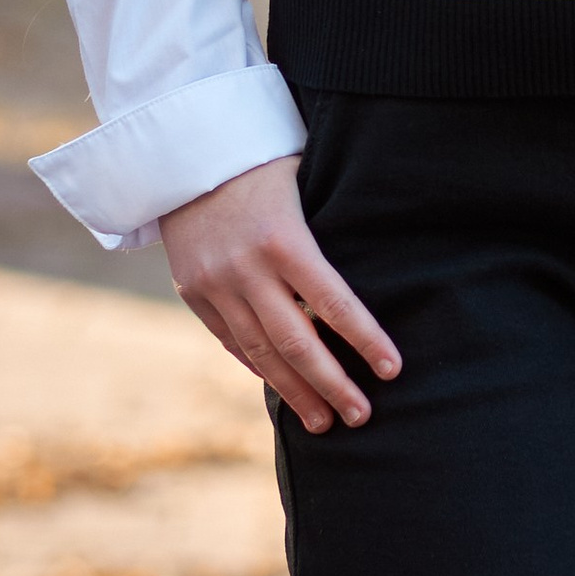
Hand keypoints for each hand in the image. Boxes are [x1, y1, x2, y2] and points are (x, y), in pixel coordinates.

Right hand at [157, 158, 399, 433]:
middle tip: (362, 417)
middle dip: (332, 385)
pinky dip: (258, 366)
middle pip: (296, 342)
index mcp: (283, 238)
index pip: (334, 302)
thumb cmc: (262, 163)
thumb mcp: (304, 183)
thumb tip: (379, 268)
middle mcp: (246, 268)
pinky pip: (231, 340)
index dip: (366, 340)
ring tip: (324, 422)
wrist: (181, 153)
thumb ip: (331, 229)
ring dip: (295, 392)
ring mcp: (215, 284)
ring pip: (260, 352)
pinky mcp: (192, 291)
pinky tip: (282, 386)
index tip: (392, 371)